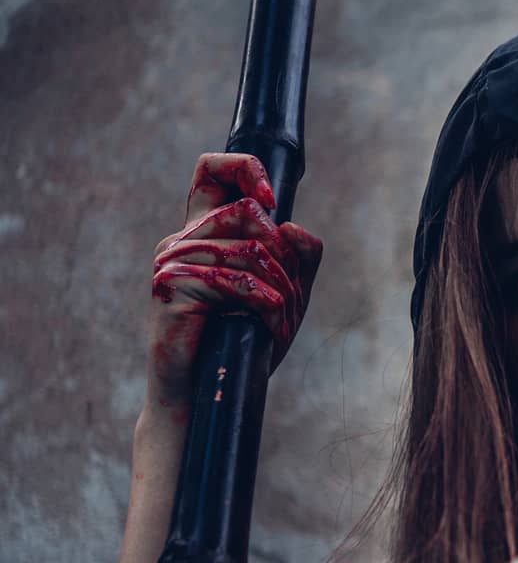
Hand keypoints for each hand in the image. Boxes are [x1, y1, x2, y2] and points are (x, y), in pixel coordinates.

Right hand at [146, 153, 322, 416]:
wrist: (204, 392)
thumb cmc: (243, 343)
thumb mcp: (286, 296)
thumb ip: (300, 260)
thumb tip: (293, 227)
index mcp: (205, 232)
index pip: (211, 171)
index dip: (244, 170)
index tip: (270, 200)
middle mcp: (183, 239)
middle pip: (248, 214)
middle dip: (283, 257)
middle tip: (287, 296)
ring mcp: (172, 260)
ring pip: (248, 248)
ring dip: (279, 287)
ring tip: (279, 317)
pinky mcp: (171, 287)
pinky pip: (234, 280)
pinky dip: (263, 302)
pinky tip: (267, 320)